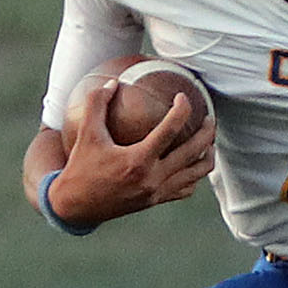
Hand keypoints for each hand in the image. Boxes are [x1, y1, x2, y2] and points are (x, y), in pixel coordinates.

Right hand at [51, 81, 215, 224]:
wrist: (76, 205)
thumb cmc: (80, 167)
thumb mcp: (86, 134)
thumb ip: (97, 104)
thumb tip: (113, 82)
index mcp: (138, 160)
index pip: (170, 130)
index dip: (181, 110)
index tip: (183, 97)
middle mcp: (153, 178)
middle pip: (194, 152)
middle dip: (207, 132)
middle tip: (210, 118)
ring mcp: (158, 192)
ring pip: (197, 173)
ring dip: (208, 155)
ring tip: (209, 141)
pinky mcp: (157, 201)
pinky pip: (186, 189)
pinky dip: (195, 175)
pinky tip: (193, 163)